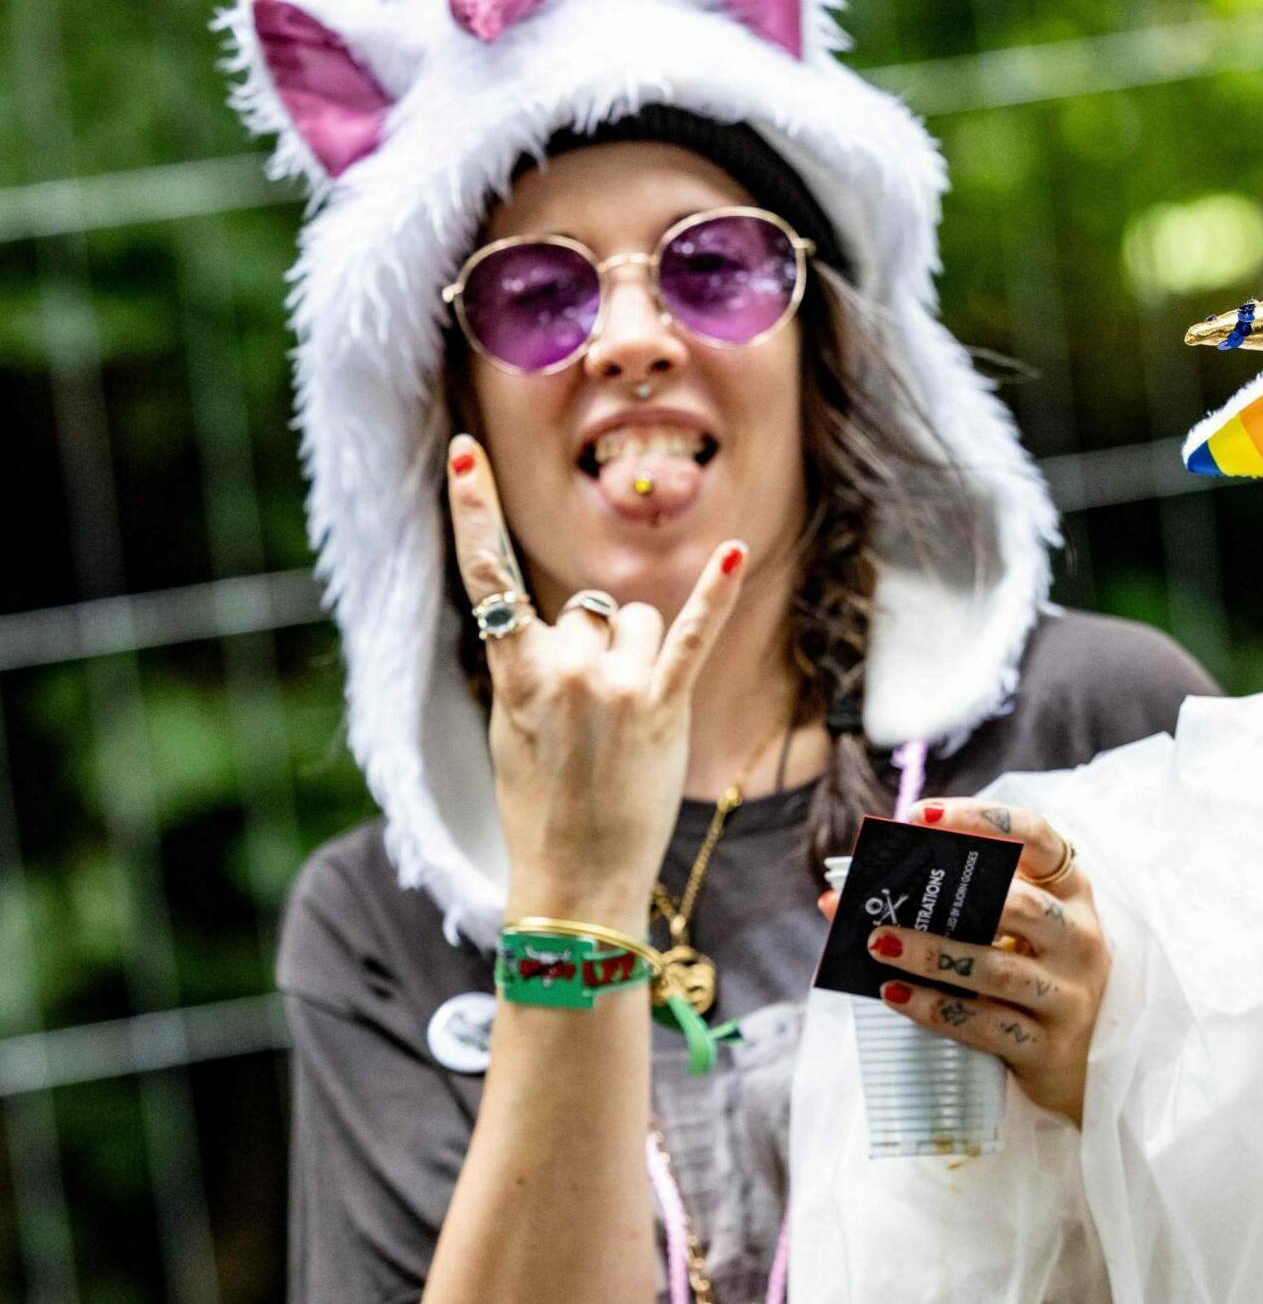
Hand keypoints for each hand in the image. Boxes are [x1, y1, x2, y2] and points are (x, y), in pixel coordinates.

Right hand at [446, 435, 746, 930]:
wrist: (574, 875)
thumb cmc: (544, 802)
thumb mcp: (516, 724)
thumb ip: (532, 664)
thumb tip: (567, 621)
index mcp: (510, 668)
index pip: (484, 572)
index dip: (472, 507)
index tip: (464, 451)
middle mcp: (557, 665)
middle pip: (591, 608)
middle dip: (598, 650)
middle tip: (592, 720)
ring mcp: (610, 684)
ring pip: (638, 622)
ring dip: (641, 660)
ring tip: (625, 725)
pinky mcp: (660, 704)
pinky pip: (691, 635)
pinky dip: (715, 593)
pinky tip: (733, 553)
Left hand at [816, 799, 1107, 1125]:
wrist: (1076, 1061)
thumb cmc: (1027, 976)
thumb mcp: (1011, 932)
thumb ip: (952, 905)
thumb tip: (841, 899)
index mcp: (1070, 892)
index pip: (1038, 837)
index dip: (983, 820)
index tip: (921, 817)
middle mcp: (1080, 937)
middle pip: (1020, 905)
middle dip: (949, 899)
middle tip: (887, 899)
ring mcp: (1069, 995)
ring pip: (998, 968)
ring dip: (931, 954)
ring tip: (878, 943)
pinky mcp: (1049, 1046)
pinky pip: (987, 1025)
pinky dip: (936, 1008)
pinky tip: (895, 995)